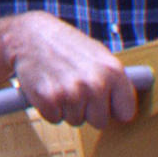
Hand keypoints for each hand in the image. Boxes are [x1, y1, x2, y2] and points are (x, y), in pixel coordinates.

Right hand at [5, 12, 137, 128]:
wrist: (30, 34)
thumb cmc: (67, 45)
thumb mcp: (99, 55)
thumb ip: (115, 82)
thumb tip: (127, 112)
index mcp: (114, 72)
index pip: (125, 113)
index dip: (111, 108)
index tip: (102, 100)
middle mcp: (96, 84)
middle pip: (99, 122)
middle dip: (87, 110)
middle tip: (74, 87)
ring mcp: (72, 92)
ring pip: (75, 121)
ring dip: (66, 107)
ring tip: (59, 82)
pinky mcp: (48, 99)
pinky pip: (54, 119)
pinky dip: (48, 107)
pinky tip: (47, 87)